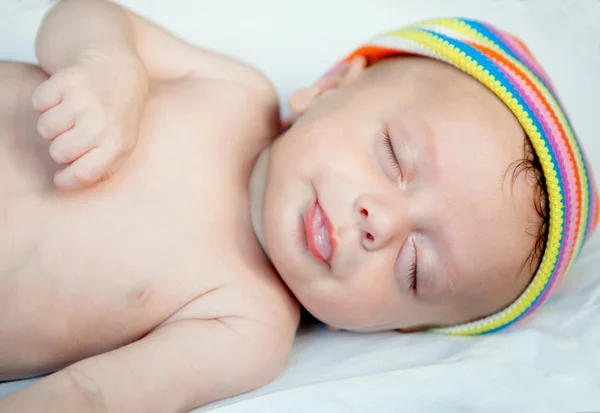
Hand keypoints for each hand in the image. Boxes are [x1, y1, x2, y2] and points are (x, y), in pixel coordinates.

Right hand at [32, 49, 147, 190]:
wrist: (118, 73)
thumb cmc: (116, 117)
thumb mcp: (122, 146)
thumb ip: (102, 170)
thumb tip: (68, 182)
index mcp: (117, 143)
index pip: (84, 174)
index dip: (66, 181)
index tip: (60, 178)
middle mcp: (101, 122)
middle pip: (58, 152)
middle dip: (61, 148)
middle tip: (74, 136)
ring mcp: (84, 100)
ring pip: (45, 128)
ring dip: (53, 125)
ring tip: (71, 116)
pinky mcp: (67, 80)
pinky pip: (39, 103)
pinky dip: (46, 102)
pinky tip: (65, 98)